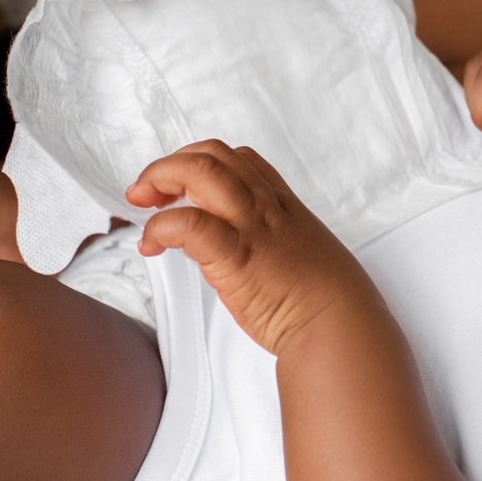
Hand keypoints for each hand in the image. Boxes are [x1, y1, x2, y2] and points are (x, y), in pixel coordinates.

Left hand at [126, 141, 372, 354]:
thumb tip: (243, 248)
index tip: (181, 186)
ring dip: (159, 180)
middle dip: (169, 165)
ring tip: (143, 206)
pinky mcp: (235, 256)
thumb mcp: (301, 250)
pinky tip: (153, 244)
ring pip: (199, 172)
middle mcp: (265, 205)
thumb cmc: (324, 298)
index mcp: (281, 203)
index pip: (237, 158)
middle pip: (210, 155)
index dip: (200, 161)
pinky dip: (161, 226)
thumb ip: (270, 239)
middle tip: (147, 192)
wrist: (338, 325)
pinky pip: (189, 223)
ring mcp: (251, 226)